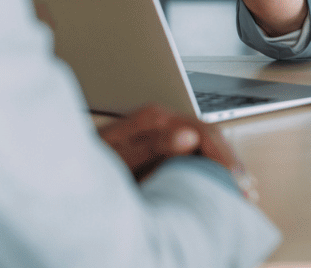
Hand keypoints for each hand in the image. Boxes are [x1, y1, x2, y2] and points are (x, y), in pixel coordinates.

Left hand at [98, 104, 245, 182]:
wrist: (64, 173)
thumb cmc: (87, 165)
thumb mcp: (120, 154)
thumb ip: (154, 143)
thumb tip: (188, 136)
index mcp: (156, 119)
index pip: (204, 132)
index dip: (223, 157)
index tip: (234, 179)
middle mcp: (164, 122)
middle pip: (212, 138)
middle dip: (231, 164)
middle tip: (246, 190)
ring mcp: (164, 134)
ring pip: (208, 147)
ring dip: (226, 168)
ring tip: (244, 190)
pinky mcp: (163, 148)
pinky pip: (197, 155)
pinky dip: (214, 171)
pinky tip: (225, 184)